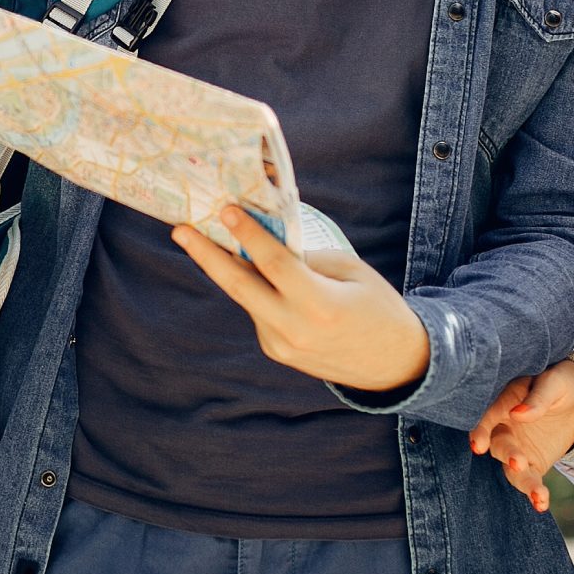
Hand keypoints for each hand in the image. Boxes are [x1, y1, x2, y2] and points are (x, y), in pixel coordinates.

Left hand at [171, 206, 427, 393]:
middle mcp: (293, 330)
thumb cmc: (378, 307)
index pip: (273, 264)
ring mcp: (281, 345)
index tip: (225, 210)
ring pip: (248, 298)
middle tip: (180, 230)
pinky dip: (255, 289)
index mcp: (319, 306)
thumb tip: (267, 244)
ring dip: (232, 269)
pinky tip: (258, 274)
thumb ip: (307, 259)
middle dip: (206, 256)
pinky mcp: (277, 351)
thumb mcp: (351, 272)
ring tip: (213, 240)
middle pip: (239, 286)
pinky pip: (258, 311)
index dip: (247, 235)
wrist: (393, 363)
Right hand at [468, 360, 573, 513]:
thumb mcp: (555, 381)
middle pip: (498, 444)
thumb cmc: (560, 381)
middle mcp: (504, 427)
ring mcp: (516, 448)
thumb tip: (519, 414)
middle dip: (507, 455)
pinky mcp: (531, 463)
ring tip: (538, 494)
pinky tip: (542, 504)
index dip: (479, 431)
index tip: (477, 446)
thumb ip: (538, 397)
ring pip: (511, 468)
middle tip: (519, 463)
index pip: (486, 416)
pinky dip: (535, 493)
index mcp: (504, 402)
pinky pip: (529, 480)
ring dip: (523, 481)